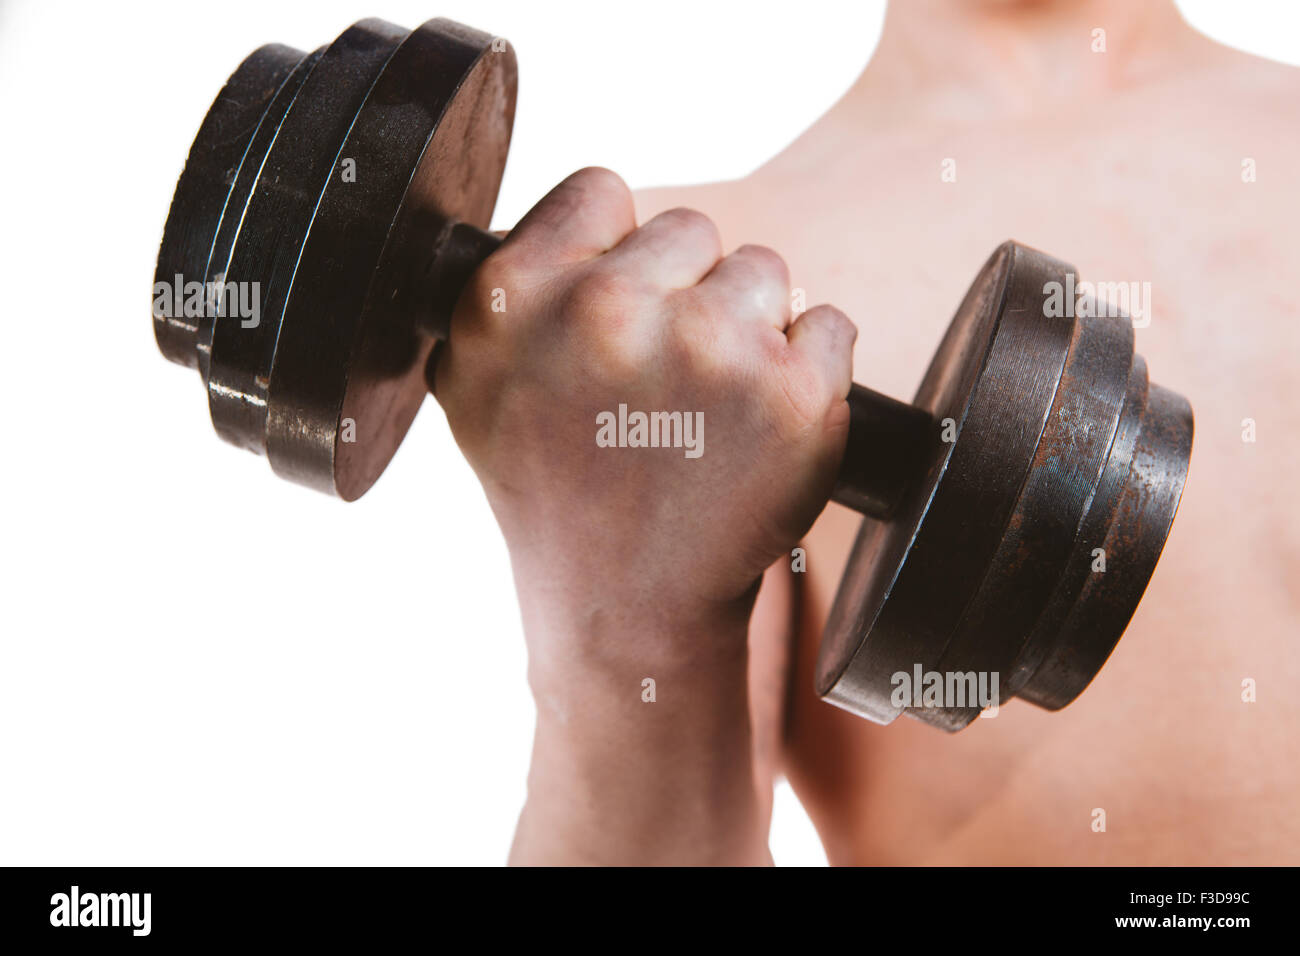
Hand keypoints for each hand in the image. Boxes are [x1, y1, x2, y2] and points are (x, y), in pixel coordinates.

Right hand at [433, 168, 855, 647]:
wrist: (627, 608)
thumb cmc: (556, 494)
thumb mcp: (477, 388)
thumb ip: (506, 291)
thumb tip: (565, 219)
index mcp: (514, 298)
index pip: (600, 193)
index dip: (615, 250)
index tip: (621, 312)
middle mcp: (604, 312)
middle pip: (691, 230)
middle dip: (687, 291)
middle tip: (665, 380)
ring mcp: (707, 349)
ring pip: (765, 272)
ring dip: (751, 328)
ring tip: (710, 410)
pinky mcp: (794, 395)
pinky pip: (828, 324)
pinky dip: (811, 369)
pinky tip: (761, 427)